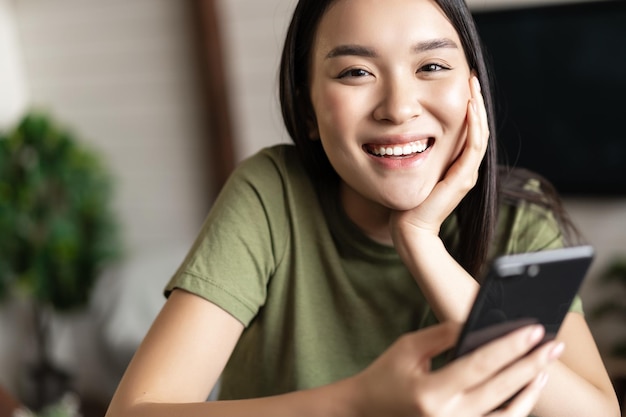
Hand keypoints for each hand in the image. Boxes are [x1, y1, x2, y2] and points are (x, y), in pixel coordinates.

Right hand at [351, 322, 561, 416]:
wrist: (367, 411)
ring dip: (529, 390)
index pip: (479, 366)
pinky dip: (516, 407)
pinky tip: (527, 388)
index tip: (532, 330)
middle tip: (553, 344)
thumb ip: (443, 334)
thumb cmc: (386, 375)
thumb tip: (478, 323)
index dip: (509, 346)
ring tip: (544, 367)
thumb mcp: (408, 348)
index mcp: (431, 394)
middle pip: (500, 389)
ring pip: (506, 415)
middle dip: (530, 364)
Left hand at [390, 75, 489, 238]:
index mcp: (457, 165)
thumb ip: (418, 153)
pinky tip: (469, 106)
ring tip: (472, 84)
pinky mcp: (463, 178)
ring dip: (477, 107)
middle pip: (478, 127)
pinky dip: (474, 125)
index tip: (462, 83)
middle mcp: (466, 168)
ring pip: (480, 133)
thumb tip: (407, 131)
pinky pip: (474, 145)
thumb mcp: (413, 169)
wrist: (410, 227)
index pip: (469, 129)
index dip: (468, 106)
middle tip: (472, 75)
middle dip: (475, 100)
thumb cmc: (407, 201)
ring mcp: (467, 173)